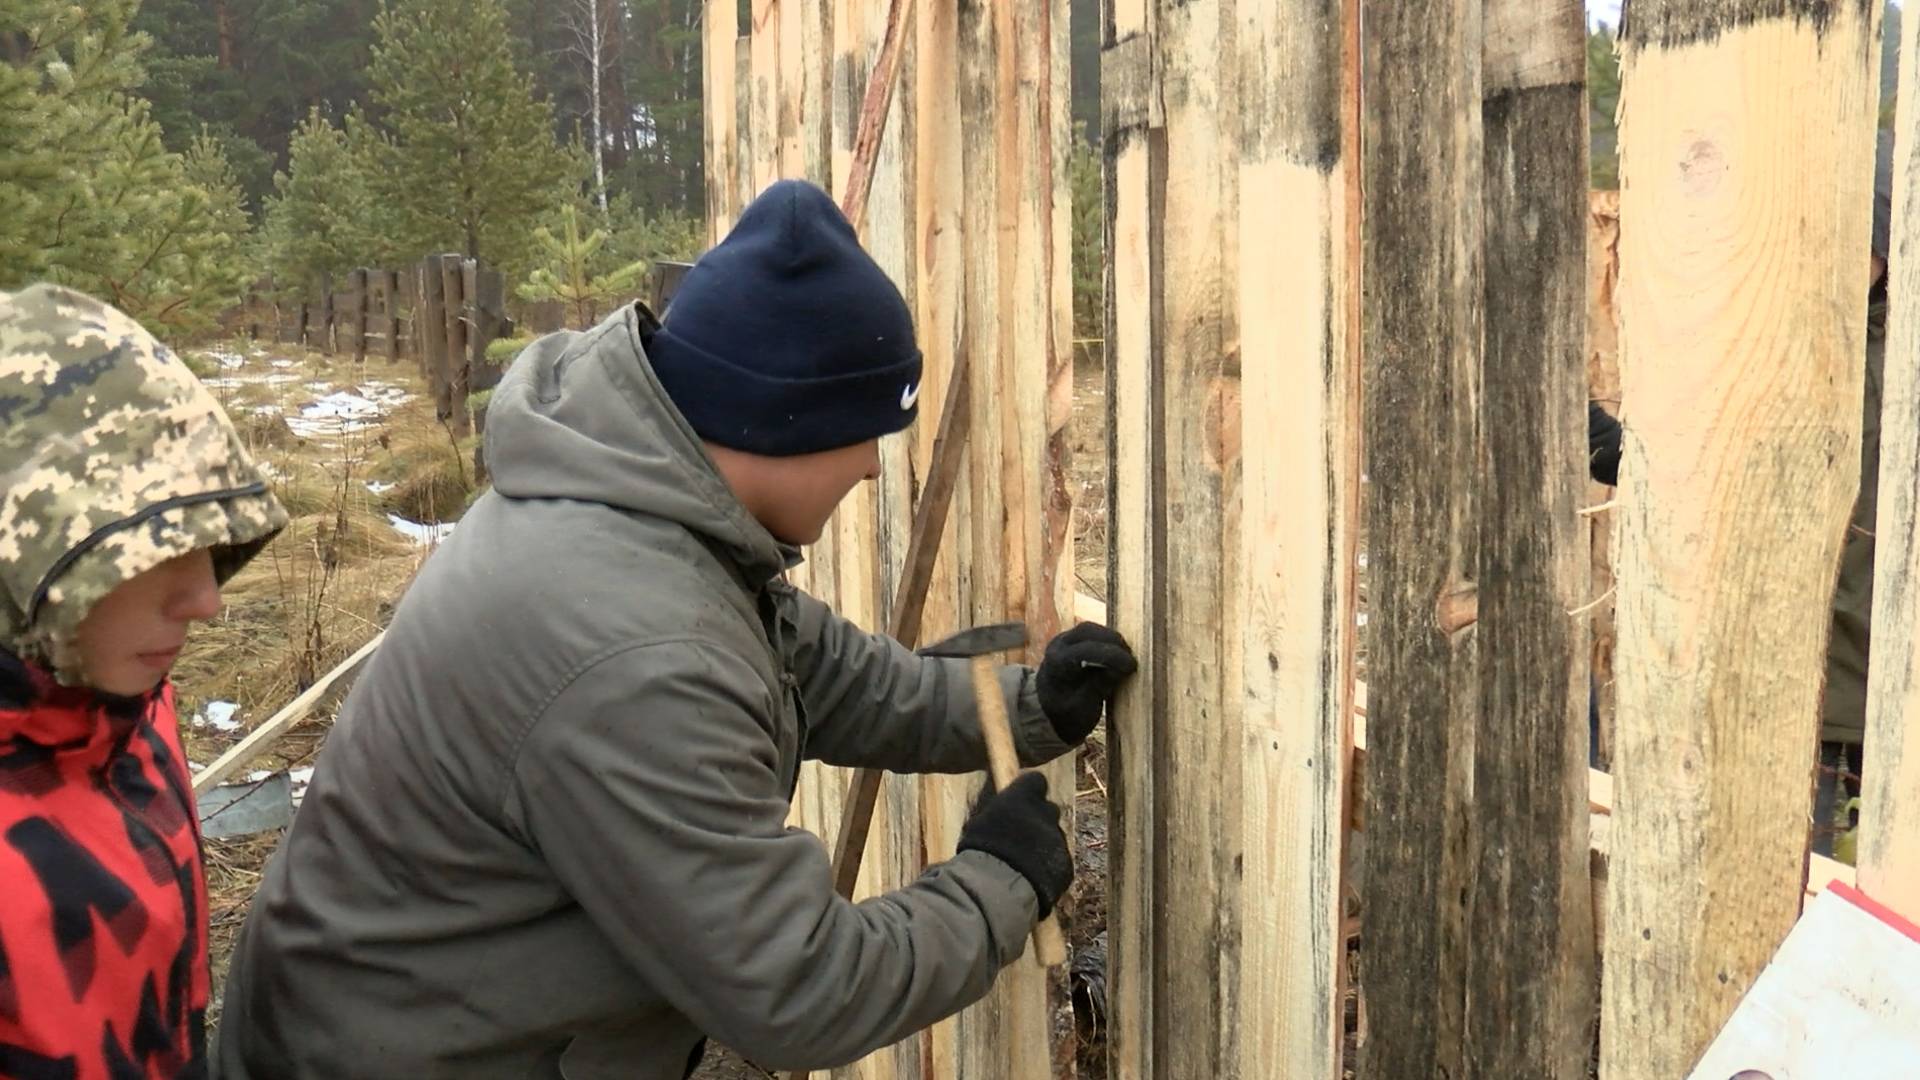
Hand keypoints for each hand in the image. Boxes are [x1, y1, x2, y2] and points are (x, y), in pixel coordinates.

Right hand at [956, 772, 1071, 918]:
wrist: (997, 887)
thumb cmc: (980, 850)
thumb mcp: (979, 821)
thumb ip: (999, 811)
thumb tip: (1001, 807)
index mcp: (1023, 797)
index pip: (1036, 781)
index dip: (1029, 790)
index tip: (1020, 801)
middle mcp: (1046, 814)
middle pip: (1048, 810)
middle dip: (1038, 820)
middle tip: (1020, 836)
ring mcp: (1059, 840)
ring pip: (1054, 837)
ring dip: (1043, 845)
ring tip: (1023, 863)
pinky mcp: (1066, 865)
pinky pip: (1058, 861)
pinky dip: (1048, 866)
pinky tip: (1031, 878)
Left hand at [1036, 622, 1137, 744]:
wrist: (1048, 715)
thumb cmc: (1066, 716)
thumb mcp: (1084, 708)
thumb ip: (1099, 686)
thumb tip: (1122, 669)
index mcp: (1056, 664)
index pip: (1086, 651)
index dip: (1112, 656)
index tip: (1132, 666)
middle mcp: (1057, 647)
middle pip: (1088, 631)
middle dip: (1114, 643)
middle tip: (1132, 660)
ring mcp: (1063, 641)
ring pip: (1091, 629)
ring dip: (1112, 640)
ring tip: (1127, 658)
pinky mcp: (1071, 641)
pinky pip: (1092, 634)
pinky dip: (1107, 642)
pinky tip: (1119, 656)